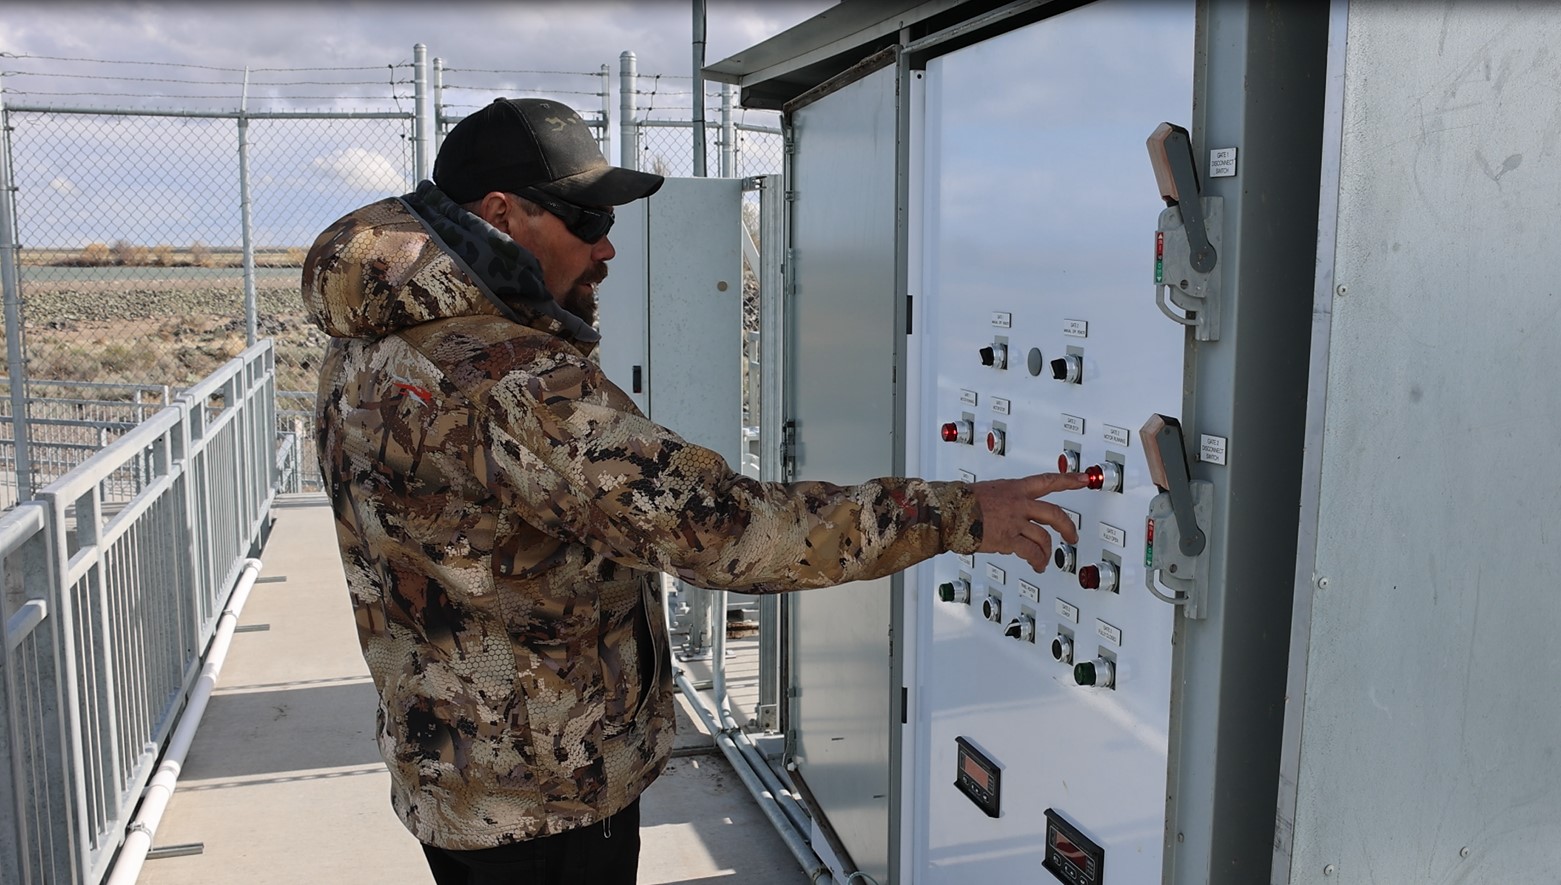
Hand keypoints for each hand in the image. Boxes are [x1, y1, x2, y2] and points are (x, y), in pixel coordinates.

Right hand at [970, 472, 1088, 572]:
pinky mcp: (1008, 539)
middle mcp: (1019, 503)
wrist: (947, 512)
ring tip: (1044, 560)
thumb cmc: (961, 502)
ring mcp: (1015, 522)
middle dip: (1067, 527)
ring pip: (1044, 537)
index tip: (1084, 479)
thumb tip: (1007, 511)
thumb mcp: (988, 491)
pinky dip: (1037, 561)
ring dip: (1047, 551)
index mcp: (1014, 488)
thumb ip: (1004, 500)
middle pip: (1055, 514)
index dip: (1069, 480)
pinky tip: (1036, 565)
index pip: (1047, 481)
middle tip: (1072, 536)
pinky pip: (1031, 552)